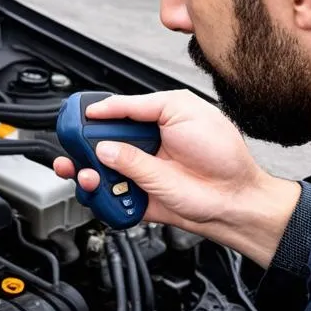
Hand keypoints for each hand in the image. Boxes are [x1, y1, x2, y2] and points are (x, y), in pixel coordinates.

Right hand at [53, 89, 299, 266]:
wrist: (235, 199)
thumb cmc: (222, 154)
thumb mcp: (183, 113)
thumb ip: (142, 113)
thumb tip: (105, 136)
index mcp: (156, 119)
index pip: (117, 111)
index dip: (97, 113)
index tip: (81, 116)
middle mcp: (145, 146)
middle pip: (100, 143)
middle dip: (82, 146)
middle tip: (75, 148)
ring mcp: (140, 174)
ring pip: (99, 172)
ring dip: (86, 172)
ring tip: (85, 173)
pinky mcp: (139, 199)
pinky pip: (109, 199)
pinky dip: (98, 197)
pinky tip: (98, 191)